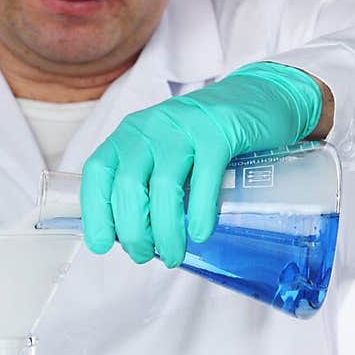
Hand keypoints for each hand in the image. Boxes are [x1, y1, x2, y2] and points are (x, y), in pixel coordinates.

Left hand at [80, 61, 321, 267]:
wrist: (259, 98)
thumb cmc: (205, 138)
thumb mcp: (164, 153)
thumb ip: (145, 182)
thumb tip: (130, 237)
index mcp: (129, 134)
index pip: (98, 173)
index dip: (95, 212)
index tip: (101, 244)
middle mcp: (150, 127)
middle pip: (128, 186)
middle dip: (133, 231)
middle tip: (144, 256)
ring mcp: (184, 127)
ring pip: (163, 187)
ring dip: (165, 231)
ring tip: (173, 256)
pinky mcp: (219, 133)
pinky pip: (204, 179)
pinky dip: (200, 212)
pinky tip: (200, 234)